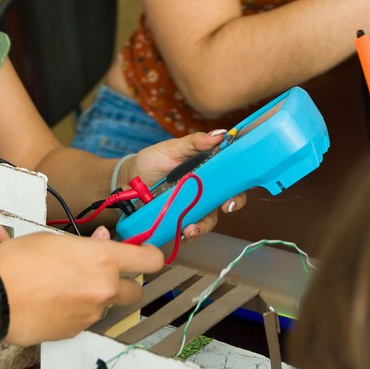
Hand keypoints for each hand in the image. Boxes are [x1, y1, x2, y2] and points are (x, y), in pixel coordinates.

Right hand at [0, 229, 159, 344]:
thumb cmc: (16, 263)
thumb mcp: (53, 240)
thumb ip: (86, 245)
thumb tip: (102, 242)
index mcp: (103, 259)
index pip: (150, 260)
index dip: (151, 256)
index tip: (145, 254)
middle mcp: (104, 288)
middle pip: (135, 291)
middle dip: (123, 283)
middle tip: (102, 273)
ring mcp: (91, 314)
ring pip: (106, 306)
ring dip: (95, 297)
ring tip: (63, 286)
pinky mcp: (76, 332)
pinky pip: (85, 319)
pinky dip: (76, 311)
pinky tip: (52, 301)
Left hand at [121, 131, 249, 241]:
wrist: (128, 181)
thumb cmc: (152, 161)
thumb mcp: (172, 148)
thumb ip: (194, 143)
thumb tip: (219, 135)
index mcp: (209, 169)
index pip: (233, 175)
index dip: (242, 181)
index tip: (239, 183)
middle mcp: (206, 189)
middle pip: (228, 199)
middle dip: (231, 204)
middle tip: (226, 206)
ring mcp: (194, 205)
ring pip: (209, 218)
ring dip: (204, 225)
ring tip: (192, 227)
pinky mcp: (180, 219)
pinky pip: (190, 229)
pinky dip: (188, 233)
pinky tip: (182, 233)